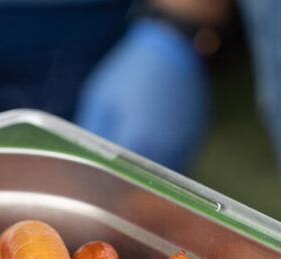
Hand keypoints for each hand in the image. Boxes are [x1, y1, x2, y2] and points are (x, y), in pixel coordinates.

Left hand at [75, 18, 208, 172]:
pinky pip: (179, 164)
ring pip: (163, 177)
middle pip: (143, 183)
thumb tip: (85, 158)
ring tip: (134, 171)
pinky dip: (165, 164)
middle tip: (112, 183)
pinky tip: (154, 154)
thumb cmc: (131, 71)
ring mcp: (183, 144)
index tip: (96, 188)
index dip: (106, 185)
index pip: (118, 178)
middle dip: (127, 184)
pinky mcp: (195, 139)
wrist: (173, 49)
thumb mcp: (101, 97)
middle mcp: (163, 147)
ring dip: (149, 177)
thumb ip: (93, 131)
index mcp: (136, 138)